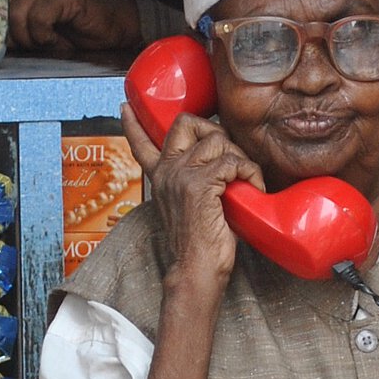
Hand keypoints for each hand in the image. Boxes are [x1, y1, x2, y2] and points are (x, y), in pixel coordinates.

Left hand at [9, 0, 140, 50]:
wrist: (109, 32)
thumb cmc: (74, 37)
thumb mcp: (37, 40)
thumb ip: (17, 37)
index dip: (1, 35)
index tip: (14, 50)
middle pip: (4, 14)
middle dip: (19, 39)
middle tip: (39, 48)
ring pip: (18, 15)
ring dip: (33, 39)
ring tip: (50, 44)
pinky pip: (38, 18)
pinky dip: (46, 36)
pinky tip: (59, 40)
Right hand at [122, 104, 265, 287]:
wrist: (197, 270)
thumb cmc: (200, 244)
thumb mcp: (189, 207)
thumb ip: (193, 183)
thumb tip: (220, 166)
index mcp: (160, 177)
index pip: (140, 144)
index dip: (134, 124)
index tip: (125, 108)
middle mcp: (166, 171)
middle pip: (187, 123)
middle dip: (216, 130)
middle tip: (231, 157)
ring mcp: (181, 175)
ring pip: (218, 141)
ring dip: (241, 159)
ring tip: (247, 181)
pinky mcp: (199, 185)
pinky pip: (232, 162)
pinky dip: (250, 173)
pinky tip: (253, 190)